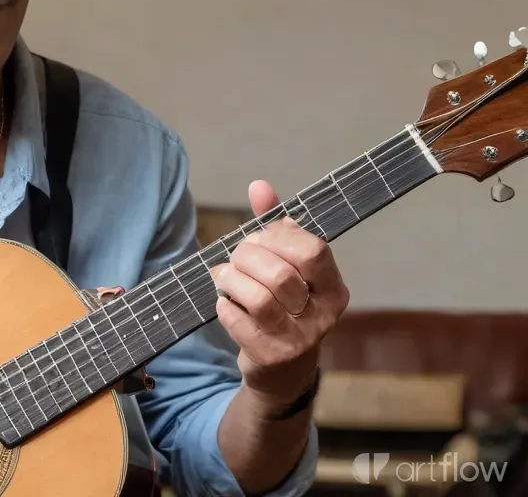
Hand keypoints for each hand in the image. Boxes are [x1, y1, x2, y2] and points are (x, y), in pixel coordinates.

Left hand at [211, 180, 349, 408]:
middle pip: (280, 273)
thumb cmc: (284, 306)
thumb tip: (259, 186)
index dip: (277, 236)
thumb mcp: (286, 266)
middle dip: (247, 257)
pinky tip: (225, 303)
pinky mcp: (271, 357)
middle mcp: (323, 315)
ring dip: (231, 280)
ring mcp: (299, 340)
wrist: (282, 371)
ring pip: (259, 298)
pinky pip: (238, 321)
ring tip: (224, 278)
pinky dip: (224, 306)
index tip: (260, 238)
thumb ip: (275, 226)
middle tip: (235, 258)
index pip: (312, 249)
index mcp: (333, 288)